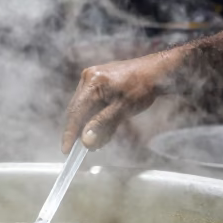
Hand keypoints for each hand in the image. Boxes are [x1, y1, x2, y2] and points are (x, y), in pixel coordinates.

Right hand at [62, 51, 178, 151]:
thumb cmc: (143, 87)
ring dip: (91, 125)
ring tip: (103, 139)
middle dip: (82, 131)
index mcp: (92, 82)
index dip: (70, 133)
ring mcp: (92, 78)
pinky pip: (91, 103)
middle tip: (90, 148)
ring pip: (84, 108)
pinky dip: (96, 117)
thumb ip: (103, 124)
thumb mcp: (123, 108)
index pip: (75, 112)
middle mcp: (88, 78)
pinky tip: (106, 127)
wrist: (156, 71)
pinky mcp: (98, 81)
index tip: (66, 151)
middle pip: (77, 111)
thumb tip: (85, 141)